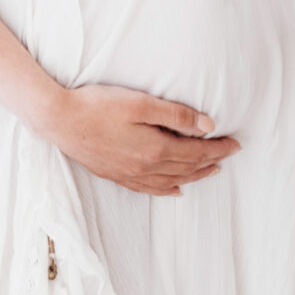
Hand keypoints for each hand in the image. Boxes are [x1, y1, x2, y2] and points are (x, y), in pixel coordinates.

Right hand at [38, 83, 239, 194]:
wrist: (59, 120)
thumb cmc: (97, 106)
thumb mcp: (140, 103)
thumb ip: (176, 115)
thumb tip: (208, 127)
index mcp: (156, 149)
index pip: (197, 152)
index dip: (219, 148)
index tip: (236, 144)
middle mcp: (146, 168)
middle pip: (188, 168)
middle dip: (211, 162)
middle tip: (229, 155)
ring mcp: (130, 175)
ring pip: (172, 181)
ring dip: (194, 176)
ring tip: (210, 171)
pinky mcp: (116, 175)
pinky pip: (150, 189)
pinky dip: (167, 190)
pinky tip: (175, 190)